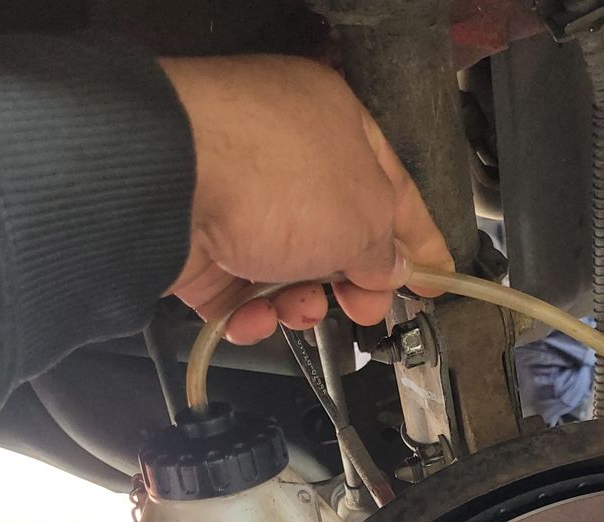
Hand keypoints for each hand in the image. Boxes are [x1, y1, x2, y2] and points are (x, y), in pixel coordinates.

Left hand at [161, 55, 452, 343]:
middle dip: (354, 283)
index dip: (419, 241)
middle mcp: (284, 153)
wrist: (168, 183)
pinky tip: (256, 317)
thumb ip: (387, 250)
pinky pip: (239, 291)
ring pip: (289, 269)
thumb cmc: (271, 174)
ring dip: (302, 303)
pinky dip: (252, 313)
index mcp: (335, 123)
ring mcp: (237, 196)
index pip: (393, 189)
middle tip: (364, 310)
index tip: (435, 281)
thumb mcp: (363, 219)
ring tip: (299, 311)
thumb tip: (394, 269)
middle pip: (338, 234)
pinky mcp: (198, 239)